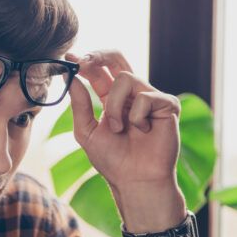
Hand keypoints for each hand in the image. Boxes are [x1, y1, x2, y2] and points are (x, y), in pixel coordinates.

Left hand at [65, 50, 180, 190]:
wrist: (135, 180)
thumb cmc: (113, 161)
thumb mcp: (87, 132)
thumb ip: (79, 105)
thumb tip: (71, 77)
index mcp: (112, 98)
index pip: (99, 71)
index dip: (85, 61)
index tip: (69, 58)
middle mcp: (131, 94)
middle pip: (117, 58)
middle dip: (100, 55)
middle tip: (84, 62)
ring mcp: (150, 97)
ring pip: (126, 78)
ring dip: (114, 105)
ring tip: (118, 129)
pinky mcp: (167, 104)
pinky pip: (145, 96)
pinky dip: (136, 116)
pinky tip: (143, 131)